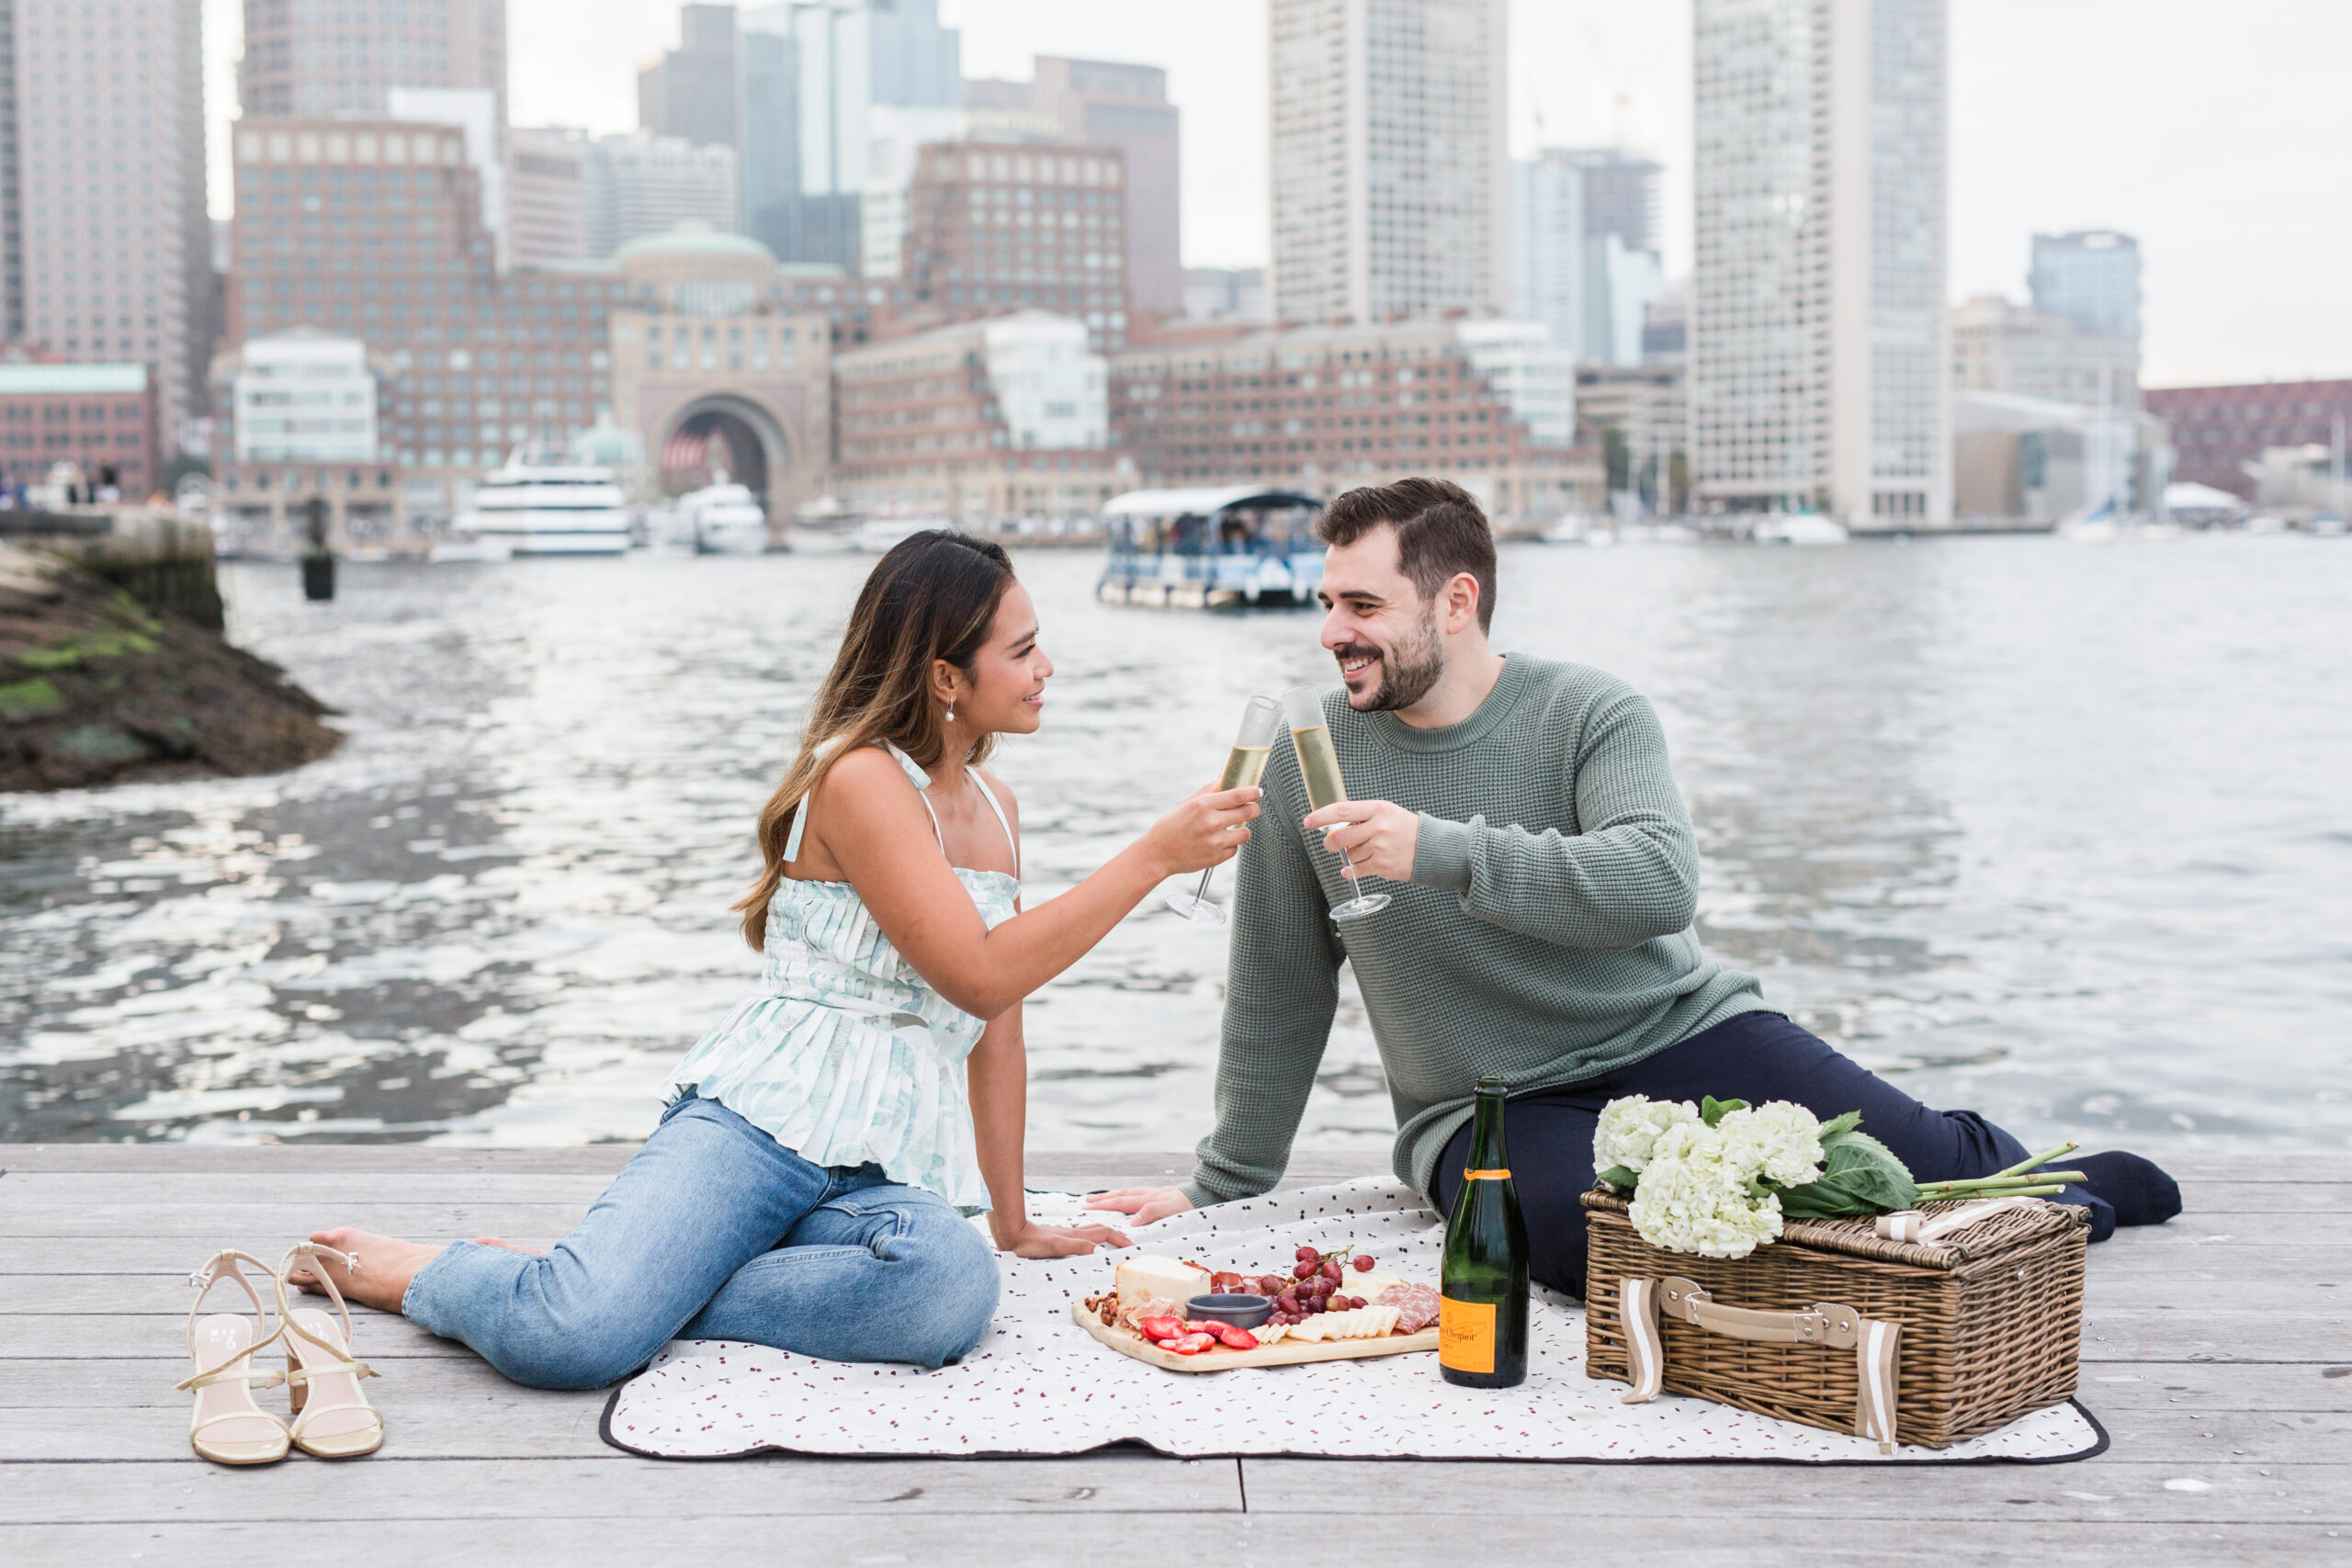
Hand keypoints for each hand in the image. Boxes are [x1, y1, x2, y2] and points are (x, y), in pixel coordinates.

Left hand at [991, 1217, 1132, 1257]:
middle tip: (1127, 1245)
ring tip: (1112, 1244)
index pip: (1105, 1234)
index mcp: (1076, 1235)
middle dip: (1116, 1236)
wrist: (1012, 1234)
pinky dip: (1091, 1240)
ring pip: (1091, 1232)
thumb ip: (1077, 1247)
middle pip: (1101, 1230)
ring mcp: (1065, 1235)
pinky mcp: (1057, 1239)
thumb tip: (1099, 1250)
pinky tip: (1085, 1246)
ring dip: (1105, 1236)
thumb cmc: (1031, 1243)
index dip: (1120, 1239)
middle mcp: (1073, 1233)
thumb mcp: (1055, 1247)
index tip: (1132, 1246)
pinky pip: (1081, 1238)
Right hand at [1084, 1185, 1196, 1225]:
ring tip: (1098, 1198)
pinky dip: (1124, 1195)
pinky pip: (1135, 1193)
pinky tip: (1123, 1198)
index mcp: (1148, 1199)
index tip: (1088, 1207)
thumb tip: (1132, 1221)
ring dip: (1111, 1196)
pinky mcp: (1159, 1195)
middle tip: (1086, 1202)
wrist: (1205, 1196)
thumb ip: (1152, 1213)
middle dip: (1103, 1199)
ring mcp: (1153, 1193)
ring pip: (1127, 1192)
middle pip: (1121, 1195)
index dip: (1104, 1205)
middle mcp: (1148, 1194)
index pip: (1121, 1202)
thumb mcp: (1172, 1211)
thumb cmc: (1189, 1207)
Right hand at [1139, 783, 1259, 877]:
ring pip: (1245, 833)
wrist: (1157, 854)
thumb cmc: (1170, 827)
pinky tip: (1218, 843)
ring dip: (1243, 830)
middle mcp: (1212, 822)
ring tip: (1234, 828)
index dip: (1253, 792)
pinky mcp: (1216, 857)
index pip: (1238, 795)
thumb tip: (1222, 778)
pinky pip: (1234, 849)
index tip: (1258, 792)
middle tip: (1253, 808)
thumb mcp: (1186, 804)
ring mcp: (1215, 841)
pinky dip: (1230, 845)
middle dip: (1254, 809)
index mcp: (1204, 805)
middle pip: (1248, 812)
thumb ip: (1207, 791)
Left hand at [1301, 798, 1419, 881]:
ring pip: (1350, 854)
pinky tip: (1353, 869)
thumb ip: (1363, 816)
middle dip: (1330, 843)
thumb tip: (1334, 824)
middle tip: (1331, 844)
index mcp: (1378, 809)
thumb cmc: (1406, 829)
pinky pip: (1356, 870)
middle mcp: (1378, 827)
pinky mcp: (1382, 866)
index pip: (1341, 811)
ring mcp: (1380, 848)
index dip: (1321, 816)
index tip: (1308, 821)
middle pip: (1340, 837)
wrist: (1432, 848)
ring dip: (1352, 855)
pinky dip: (1351, 870)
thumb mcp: (1387, 812)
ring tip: (1368, 851)